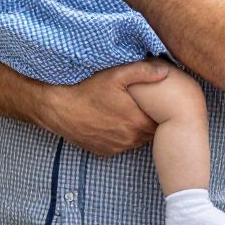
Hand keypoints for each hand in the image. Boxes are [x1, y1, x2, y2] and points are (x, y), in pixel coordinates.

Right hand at [42, 61, 169, 156]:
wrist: (59, 108)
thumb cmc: (88, 89)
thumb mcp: (116, 75)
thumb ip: (143, 72)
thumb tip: (165, 72)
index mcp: (137, 121)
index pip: (162, 122)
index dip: (161, 112)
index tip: (157, 103)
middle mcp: (129, 138)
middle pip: (150, 133)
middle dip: (149, 121)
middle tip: (144, 107)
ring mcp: (117, 147)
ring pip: (136, 140)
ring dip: (136, 130)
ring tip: (129, 114)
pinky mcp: (104, 152)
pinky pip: (120, 146)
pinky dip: (121, 137)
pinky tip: (115, 124)